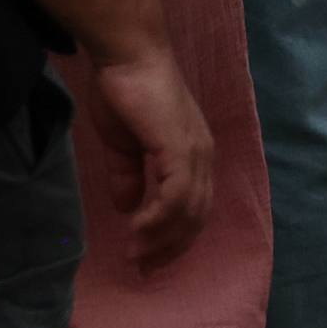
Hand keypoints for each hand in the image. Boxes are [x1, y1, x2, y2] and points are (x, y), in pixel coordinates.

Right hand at [78, 41, 213, 273]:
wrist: (127, 58)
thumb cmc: (125, 94)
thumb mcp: (124, 145)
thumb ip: (128, 176)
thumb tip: (129, 208)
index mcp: (193, 156)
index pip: (194, 208)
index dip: (174, 237)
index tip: (150, 260)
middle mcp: (202, 156)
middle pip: (196, 216)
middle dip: (170, 247)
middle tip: (144, 269)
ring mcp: (195, 151)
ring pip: (188, 210)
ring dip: (161, 238)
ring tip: (136, 255)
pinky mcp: (180, 146)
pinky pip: (176, 194)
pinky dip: (159, 217)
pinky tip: (138, 229)